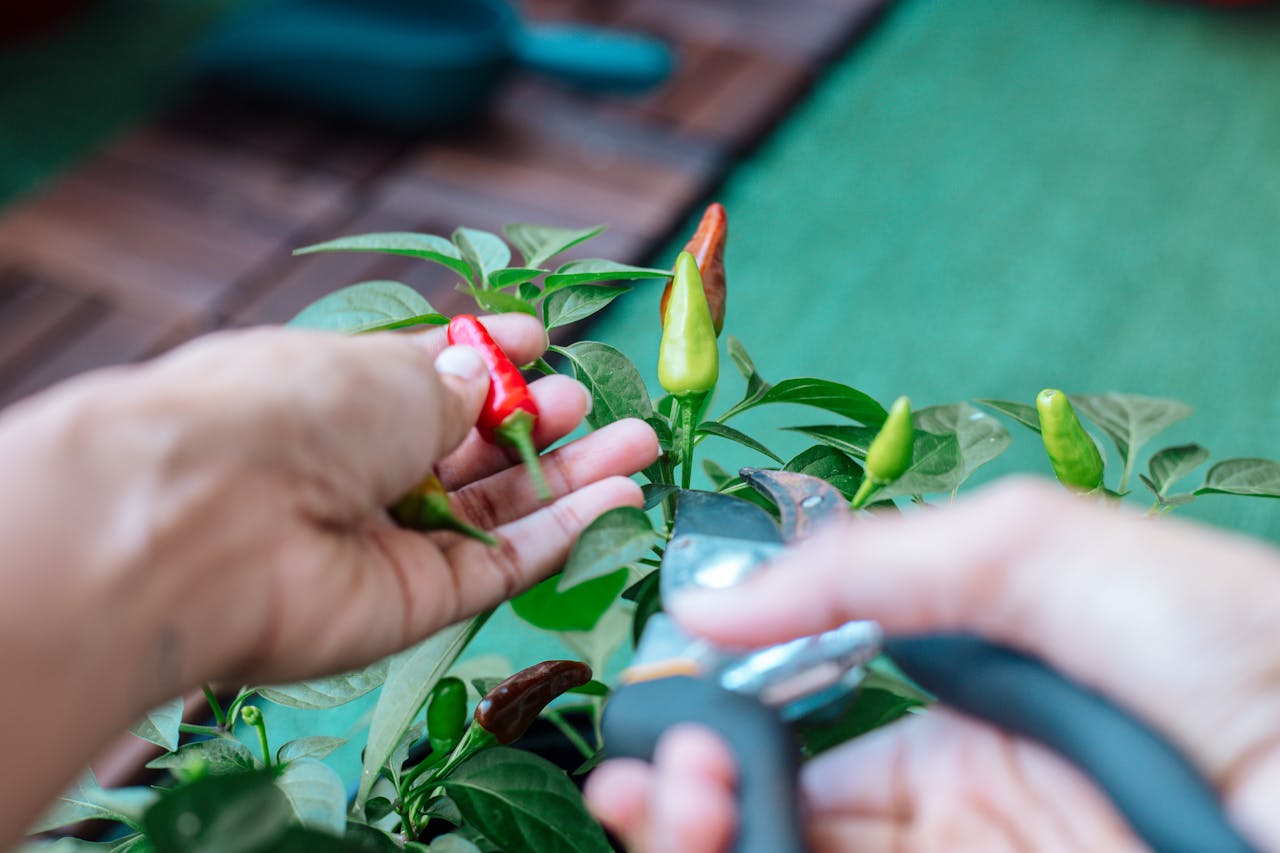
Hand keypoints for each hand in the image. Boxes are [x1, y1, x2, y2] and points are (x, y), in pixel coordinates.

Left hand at [0, 315, 656, 843]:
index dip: (485, 361)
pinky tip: (615, 499)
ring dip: (568, 480)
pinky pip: (498, 566)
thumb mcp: (386, 371)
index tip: (542, 342)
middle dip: (539, 425)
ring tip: (639, 446)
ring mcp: (383, 540)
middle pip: (467, 451)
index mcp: (331, 395)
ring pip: (494, 512)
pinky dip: (559, 536)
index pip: (421, 379)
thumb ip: (451, 382)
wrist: (210, 520)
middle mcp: (354, 469)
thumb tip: (485, 374)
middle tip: (599, 406)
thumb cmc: (289, 408)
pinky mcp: (410, 605)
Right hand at [585, 479, 1279, 850]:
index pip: (799, 734)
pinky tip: (726, 836)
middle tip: (649, 782)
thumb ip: (868, 564)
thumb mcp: (1032, 552)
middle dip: (693, 799)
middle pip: (783, 818)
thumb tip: (710, 599)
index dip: (720, 730)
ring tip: (671, 804)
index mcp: (958, 714)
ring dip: (712, 837)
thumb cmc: (1226, 642)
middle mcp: (953, 809)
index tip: (663, 718)